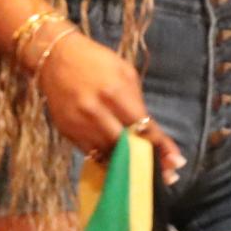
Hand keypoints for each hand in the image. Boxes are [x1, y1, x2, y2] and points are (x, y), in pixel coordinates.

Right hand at [37, 28, 184, 183]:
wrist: (54, 56)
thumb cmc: (95, 61)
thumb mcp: (124, 73)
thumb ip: (139, 104)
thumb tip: (155, 135)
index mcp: (114, 92)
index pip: (143, 129)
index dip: (162, 148)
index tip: (177, 162)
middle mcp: (95, 110)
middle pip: (128, 147)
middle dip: (149, 161)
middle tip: (167, 174)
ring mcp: (78, 122)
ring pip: (109, 154)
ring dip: (128, 164)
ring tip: (146, 171)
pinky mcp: (66, 129)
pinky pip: (91, 153)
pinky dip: (107, 158)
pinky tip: (119, 160)